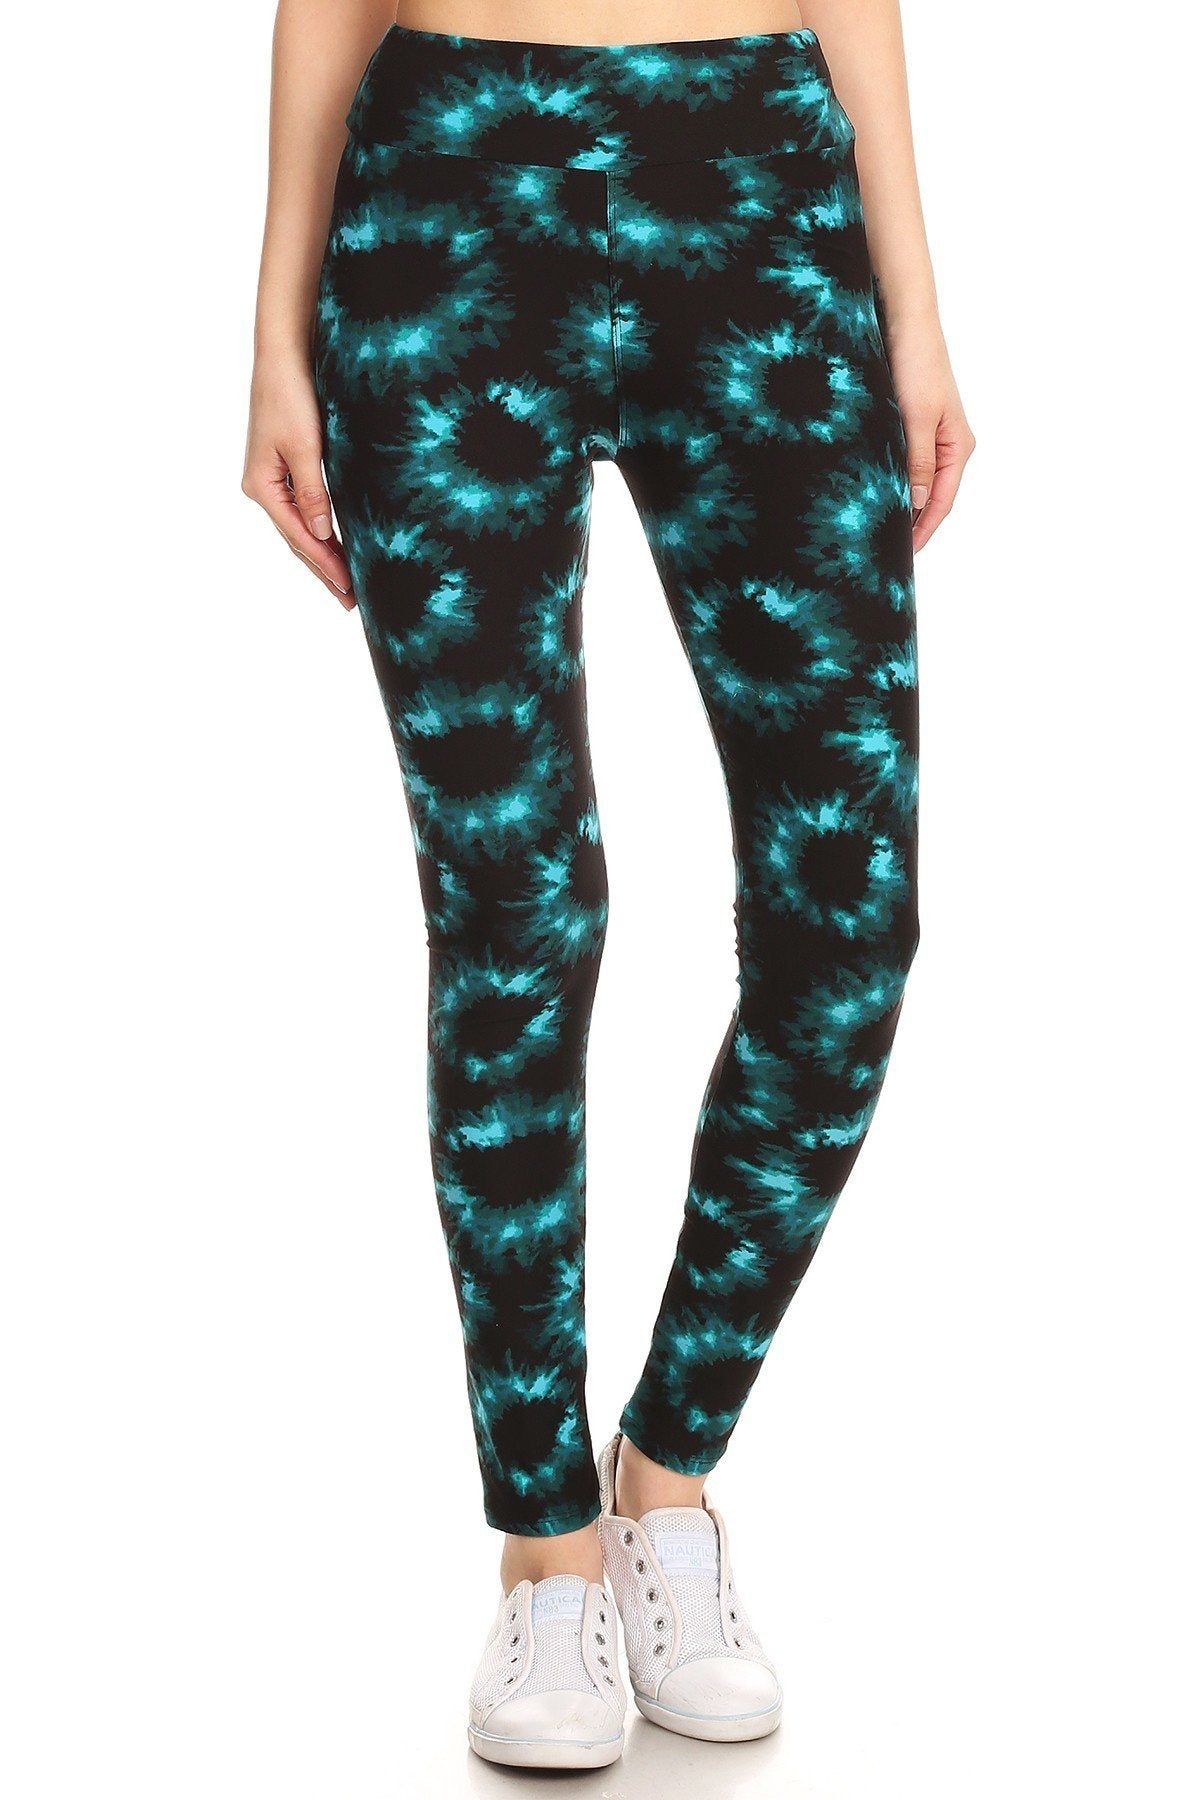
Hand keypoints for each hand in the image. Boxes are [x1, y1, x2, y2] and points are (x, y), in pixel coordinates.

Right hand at [242, 356, 354, 607]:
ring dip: (322, 557)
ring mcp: (273, 480)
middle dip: (324, 571)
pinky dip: (319, 533)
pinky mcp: (286, 468)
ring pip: (300, 529)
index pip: (299, 538)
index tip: (349, 590)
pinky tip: (333, 545)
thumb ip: (313, 493)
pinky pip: (303, 511)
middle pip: (297, 541)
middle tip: (349, 602)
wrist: (284, 357)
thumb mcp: (304, 447)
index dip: (326, 566)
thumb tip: (321, 535)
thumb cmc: (291, 396)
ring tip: (344, 585)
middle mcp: (264, 488)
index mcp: (262, 487)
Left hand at [886, 315, 975, 552]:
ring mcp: (927, 435)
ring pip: (913, 480)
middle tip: (882, 551)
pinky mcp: (907, 424)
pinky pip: (900, 463)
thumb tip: (916, 505)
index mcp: (957, 447)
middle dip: (909, 523)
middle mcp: (945, 445)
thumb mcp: (918, 419)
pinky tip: (870, 492)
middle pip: (929, 496)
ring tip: (874, 529)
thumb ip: (918, 463)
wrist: (904, 319)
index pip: (941, 503)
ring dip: (898, 503)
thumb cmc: (917, 363)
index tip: (902, 557)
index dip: (922, 531)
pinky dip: (889, 480)